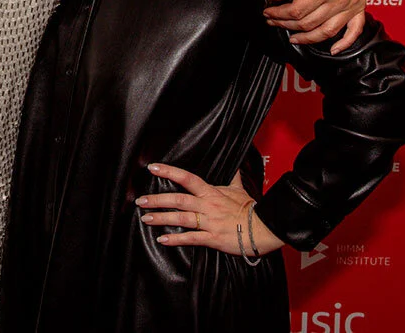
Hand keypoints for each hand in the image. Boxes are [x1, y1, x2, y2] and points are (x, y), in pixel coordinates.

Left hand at [135, 163, 284, 256]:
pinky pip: (191, 238)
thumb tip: (235, 165)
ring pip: (181, 218)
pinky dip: (176, 239)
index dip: (170, 172)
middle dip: (158, 199)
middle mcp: (208, 205)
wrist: (263, 228)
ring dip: (162, 218)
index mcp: (212, 192)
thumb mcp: (239, 190)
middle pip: (178, 199)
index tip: (153, 168)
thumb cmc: (250, 209)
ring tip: (146, 218)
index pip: (187, 178)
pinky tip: (162, 240)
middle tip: (140, 201)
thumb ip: (232, 178)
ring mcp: (209, 222)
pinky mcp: (212, 238)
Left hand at [263, 0, 364, 53]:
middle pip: (310, 23)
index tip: (268, 12)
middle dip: (287, 25)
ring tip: (292, 36)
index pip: (297, 11)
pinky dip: (346, 42)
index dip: (279, 14)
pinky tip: (334, 49)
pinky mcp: (359, 5)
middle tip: (274, 21)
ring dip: (308, 38)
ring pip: (327, 31)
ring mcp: (352, 3)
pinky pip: (355, 29)